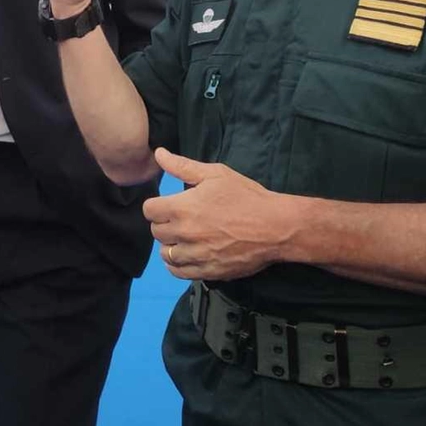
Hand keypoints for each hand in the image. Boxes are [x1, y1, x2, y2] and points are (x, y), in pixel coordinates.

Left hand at [144, 148, 295, 281]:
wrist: (276, 227)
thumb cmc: (247, 197)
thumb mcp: (216, 174)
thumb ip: (182, 166)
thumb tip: (158, 153)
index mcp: (182, 207)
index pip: (149, 210)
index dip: (157, 206)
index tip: (168, 205)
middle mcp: (184, 233)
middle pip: (156, 232)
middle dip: (165, 224)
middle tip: (180, 220)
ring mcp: (195, 255)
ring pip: (165, 254)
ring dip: (171, 245)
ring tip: (184, 238)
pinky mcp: (207, 271)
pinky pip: (179, 272)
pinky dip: (177, 265)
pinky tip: (186, 255)